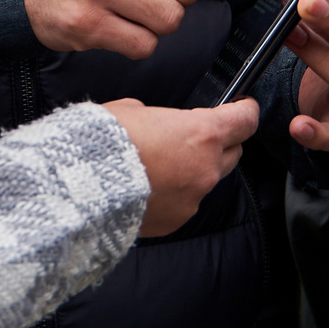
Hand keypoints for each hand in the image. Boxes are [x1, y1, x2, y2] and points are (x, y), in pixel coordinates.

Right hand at [103, 97, 257, 236]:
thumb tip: (159, 125)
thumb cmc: (105, 143)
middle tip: (195, 137)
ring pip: (207, 180)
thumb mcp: (133, 109)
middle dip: (220, 142)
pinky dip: (174, 194)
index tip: (242, 107)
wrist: (83, 187)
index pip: (245, 121)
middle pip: (233, 152)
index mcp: (202, 134)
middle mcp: (206, 168)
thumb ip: (159, 117)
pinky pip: (185, 202)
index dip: (245, 111)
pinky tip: (148, 188)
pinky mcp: (176, 220)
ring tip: (160, 166)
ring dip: (193, 170)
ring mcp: (193, 198)